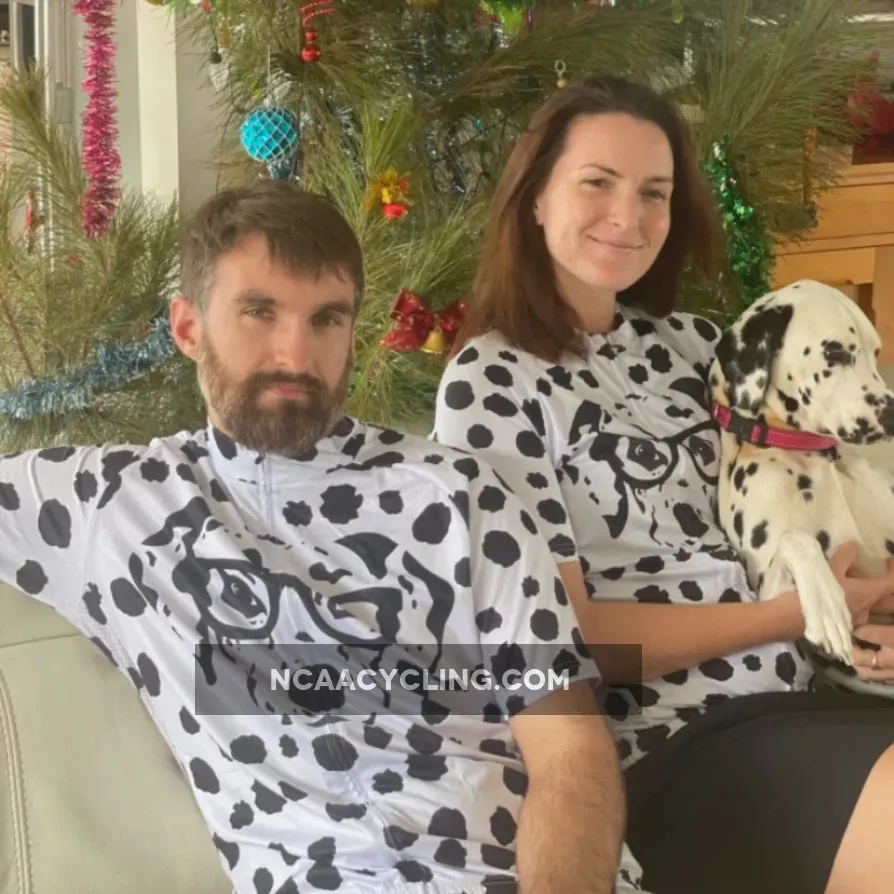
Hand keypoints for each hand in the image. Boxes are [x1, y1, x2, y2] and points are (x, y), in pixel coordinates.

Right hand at [775, 542, 893, 644]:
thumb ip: (844, 556)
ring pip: (864, 604)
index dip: (892, 571)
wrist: (792, 618)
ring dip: (859, 593)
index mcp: (867, 593)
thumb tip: (854, 545)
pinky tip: (834, 597)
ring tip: (844, 581)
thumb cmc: (815, 590)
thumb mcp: (828, 568)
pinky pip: (851, 612)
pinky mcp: (841, 627)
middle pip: (878, 595)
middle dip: (873, 583)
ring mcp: (854, 620)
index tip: (888, 560)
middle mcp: (866, 609)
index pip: (890, 583)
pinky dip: (848, 602)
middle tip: (861, 570)